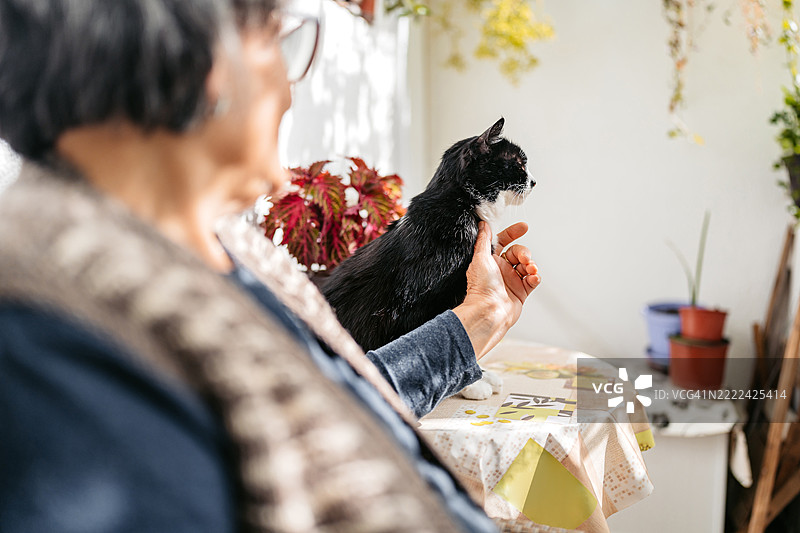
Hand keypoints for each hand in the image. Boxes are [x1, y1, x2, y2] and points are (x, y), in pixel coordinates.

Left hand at [453, 221, 540, 358]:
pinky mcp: (521, 292)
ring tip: (530, 269)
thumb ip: (484, 239)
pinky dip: (535, 277)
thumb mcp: (480, 257)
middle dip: (524, 253)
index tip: (523, 227)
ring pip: (527, 265)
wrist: (489, 311)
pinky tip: (533, 277)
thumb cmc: (481, 287)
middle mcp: (501, 269)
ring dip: (531, 264)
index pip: (503, 241)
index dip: (513, 233)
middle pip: (518, 252)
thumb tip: (483, 224)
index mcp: (491, 260)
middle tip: (524, 259)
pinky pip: (533, 280)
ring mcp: (512, 280)